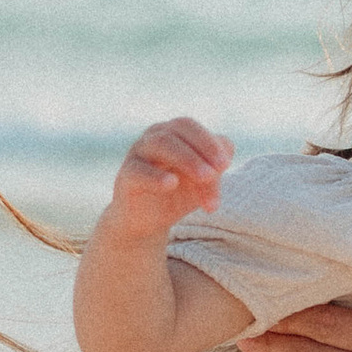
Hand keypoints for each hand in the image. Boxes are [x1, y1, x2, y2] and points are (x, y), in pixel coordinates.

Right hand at [106, 114, 230, 240]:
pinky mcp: (126, 176)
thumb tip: (226, 157)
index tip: (225, 164)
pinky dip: (156, 176)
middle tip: (217, 171)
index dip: (209, 142)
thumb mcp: (203, 183)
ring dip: (187, 159)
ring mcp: (137, 153)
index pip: (192, 128)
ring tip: (205, 178)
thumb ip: (216, 168)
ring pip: (161, 143)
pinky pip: (139, 170)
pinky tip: (172, 184)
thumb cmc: (177, 195)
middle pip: (178, 129)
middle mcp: (154, 137)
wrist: (146, 222)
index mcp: (173, 133)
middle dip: (202, 148)